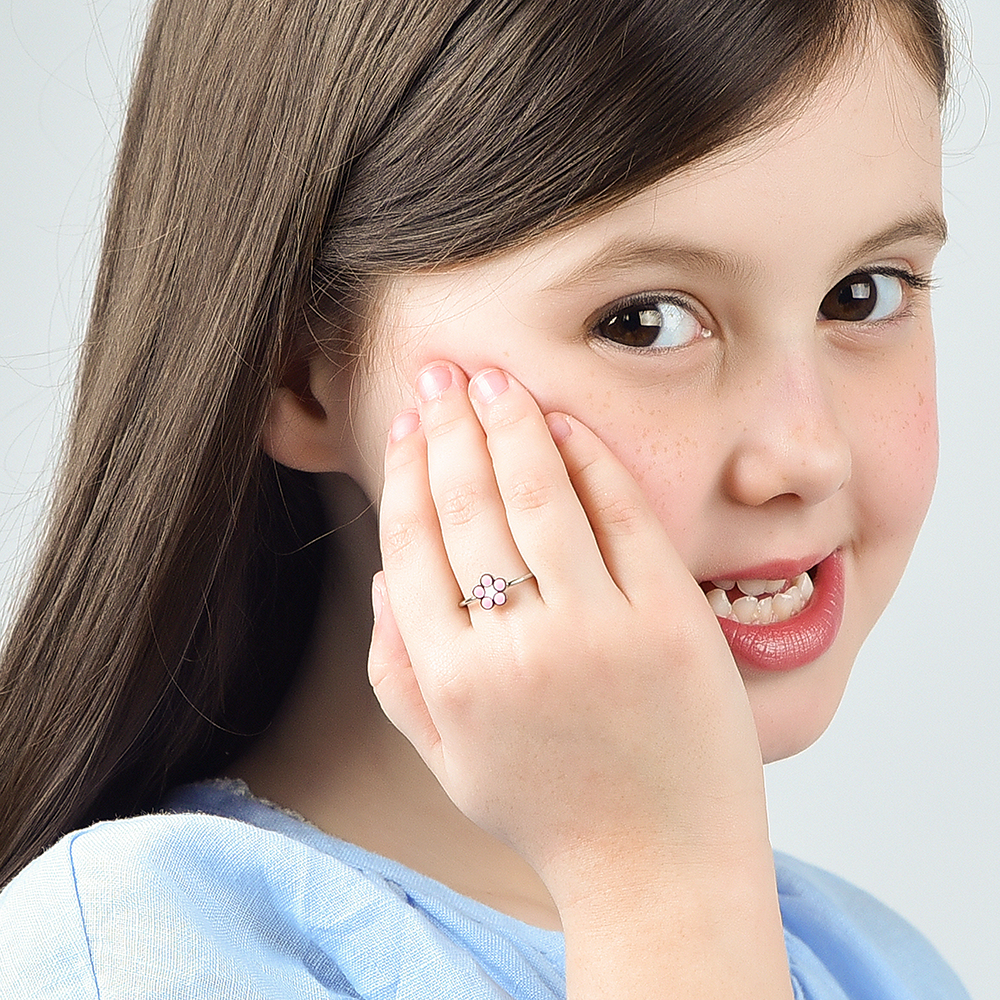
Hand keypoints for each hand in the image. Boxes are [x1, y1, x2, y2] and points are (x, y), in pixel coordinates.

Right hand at [369, 362, 769, 900]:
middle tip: (440, 370)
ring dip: (509, 422)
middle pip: (468, 502)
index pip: (414, 539)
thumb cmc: (547, 809)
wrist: (659, 866)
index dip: (408, 467)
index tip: (409, 421)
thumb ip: (398, 669)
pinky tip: (565, 421)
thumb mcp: (446, 757)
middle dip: (448, 423)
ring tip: (491, 379)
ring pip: (539, 493)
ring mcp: (600, 631)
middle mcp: (517, 648)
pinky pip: (623, 515)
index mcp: (451, 680)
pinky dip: (590, 458)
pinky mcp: (670, 621)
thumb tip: (384, 572)